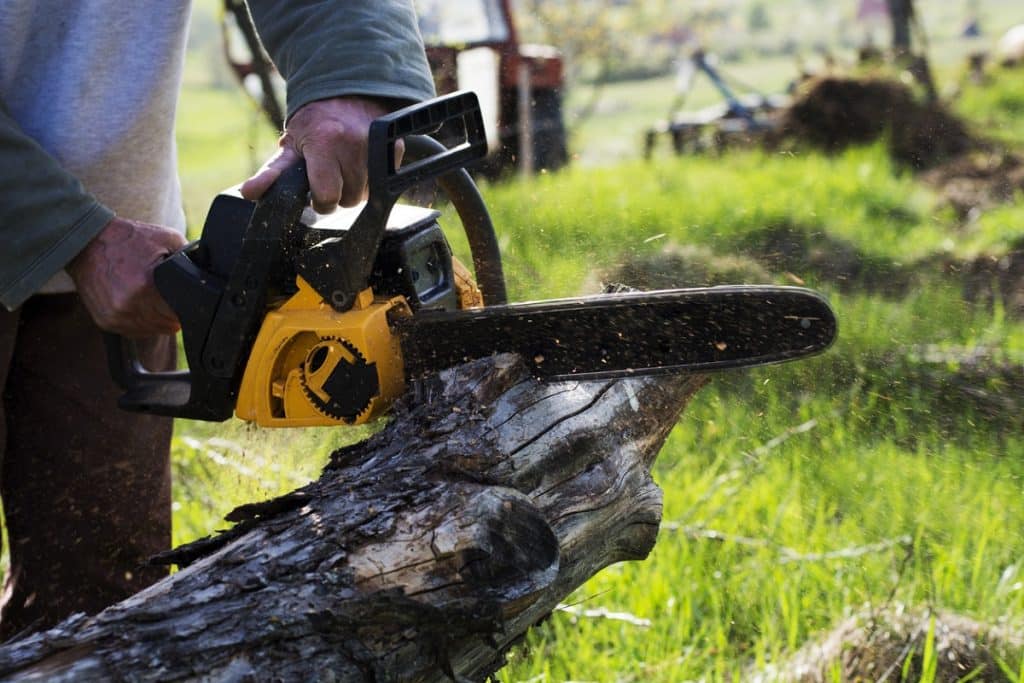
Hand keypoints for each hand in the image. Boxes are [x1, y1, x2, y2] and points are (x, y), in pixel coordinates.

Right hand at [67, 217, 186, 337]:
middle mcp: (128, 304)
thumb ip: (190, 257)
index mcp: (146, 285)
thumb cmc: (129, 239)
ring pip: (151, 331)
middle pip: (167, 325)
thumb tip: (207, 273)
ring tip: (152, 298)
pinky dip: (140, 322)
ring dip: (157, 320)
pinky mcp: (105, 321)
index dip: (186, 308)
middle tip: (167, 296)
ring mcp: (115, 315)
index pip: (178, 314)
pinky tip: (139, 304)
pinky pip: (133, 331)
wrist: (86, 243)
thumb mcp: (167, 238)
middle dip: (172, 313)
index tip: (186, 300)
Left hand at [240, 96, 397, 212]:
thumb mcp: (291, 146)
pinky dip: (371, 179)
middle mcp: (354, 144)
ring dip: (355, 188)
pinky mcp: (395, 148)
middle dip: (338, 194)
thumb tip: (248, 193)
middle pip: (349, 200)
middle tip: (330, 175)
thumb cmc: (315, 124)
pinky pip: (383, 182)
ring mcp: (377, 147)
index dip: (320, 200)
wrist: (347, 93)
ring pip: (367, 195)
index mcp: (325, 143)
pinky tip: (361, 162)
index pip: (327, 197)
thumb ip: (270, 173)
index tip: (316, 191)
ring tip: (344, 168)